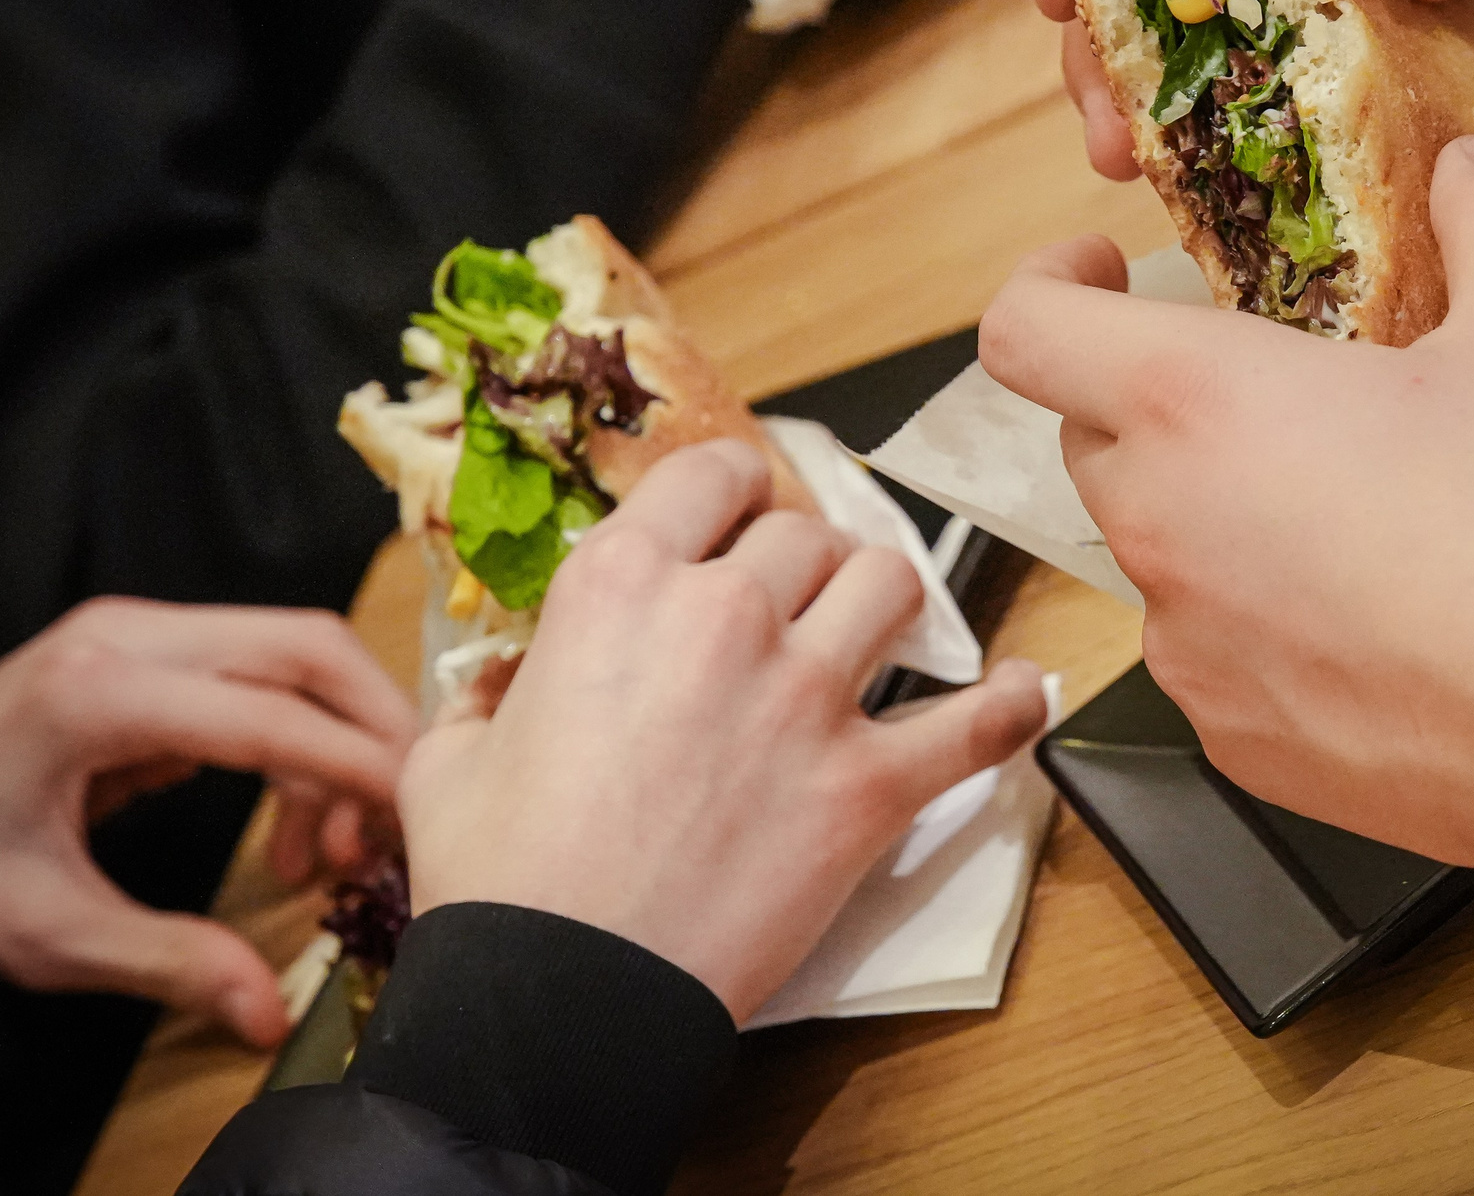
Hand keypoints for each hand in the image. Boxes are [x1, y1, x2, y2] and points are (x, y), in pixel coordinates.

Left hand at [0, 599, 417, 1046]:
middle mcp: (127, 636)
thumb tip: (271, 1013)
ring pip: (292, 653)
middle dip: (374, 731)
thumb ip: (167, 962)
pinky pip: (257, 674)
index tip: (413, 823)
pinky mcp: (143, 649)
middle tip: (394, 826)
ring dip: (335, 742)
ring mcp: (135, 632)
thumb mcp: (45, 935)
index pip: (271, 715)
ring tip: (320, 857)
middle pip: (306, 648)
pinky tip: (285, 827)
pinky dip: (295, 740)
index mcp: (98, 694)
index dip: (357, 769)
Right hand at [400, 441, 1048, 1021]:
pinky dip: (1010, 705)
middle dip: (800, 559)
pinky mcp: (867, 785)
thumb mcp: (452, 758)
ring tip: (872, 628)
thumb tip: (508, 685)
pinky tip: (1021, 690)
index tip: (739, 515)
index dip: (733, 490)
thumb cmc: (502, 883)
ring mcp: (806, 698)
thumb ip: (491, 695)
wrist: (561, 999)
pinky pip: (976, 723)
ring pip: (890, 583)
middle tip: (792, 598)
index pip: (713, 474)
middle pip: (806, 533)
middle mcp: (722, 617)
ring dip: (882, 601)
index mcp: (619, 588)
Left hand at [979, 138, 1473, 862]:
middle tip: (1276, 396)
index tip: (1106, 277)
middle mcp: (1161, 527)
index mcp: (1195, 404)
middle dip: (1161, 406)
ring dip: (1222, 520)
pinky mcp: (1233, 739)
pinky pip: (1216, 659)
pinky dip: (1266, 628)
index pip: (1024, 333)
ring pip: (1162, 556)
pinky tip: (1376, 620)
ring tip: (1352, 517)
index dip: (1047, 288)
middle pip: (1097, 441)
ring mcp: (1187, 646)